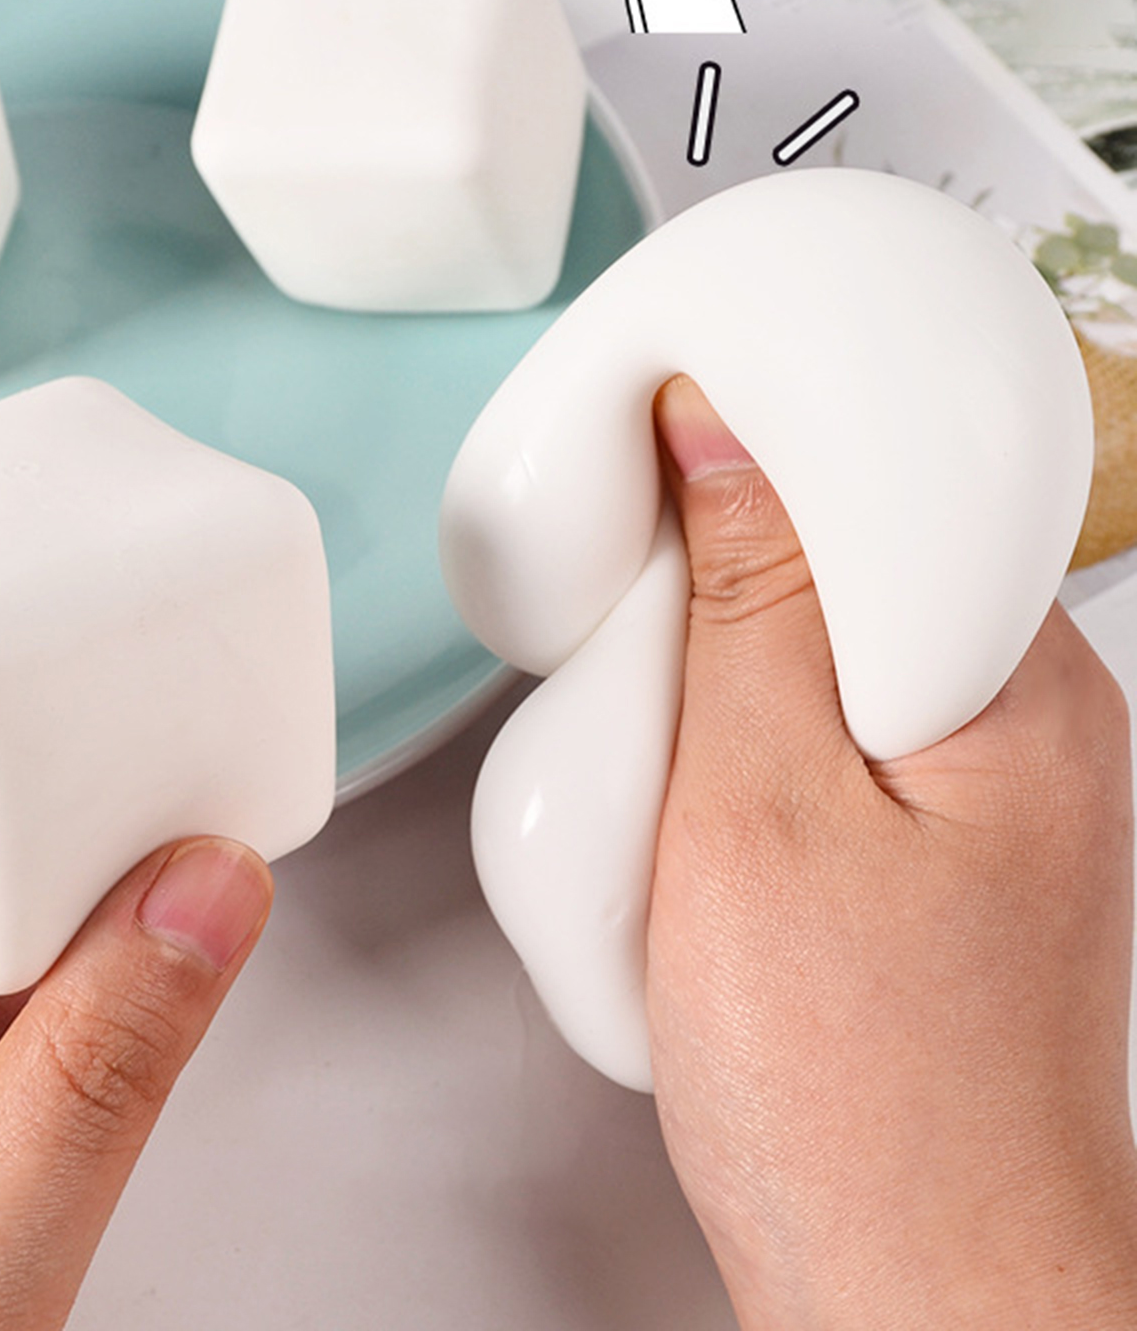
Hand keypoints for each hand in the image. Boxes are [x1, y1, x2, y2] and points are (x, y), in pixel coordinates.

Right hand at [647, 374, 1136, 1327]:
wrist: (914, 1291)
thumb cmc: (856, 1095)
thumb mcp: (751, 813)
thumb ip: (740, 613)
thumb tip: (714, 438)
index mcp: (1013, 690)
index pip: (900, 475)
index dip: (769, 435)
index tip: (664, 419)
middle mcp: (1025, 727)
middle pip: (862, 556)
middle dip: (725, 568)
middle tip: (639, 637)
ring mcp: (985, 795)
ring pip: (832, 649)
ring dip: (724, 668)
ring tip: (661, 751)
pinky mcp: (933, 852)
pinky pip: (829, 736)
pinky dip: (745, 740)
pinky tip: (694, 807)